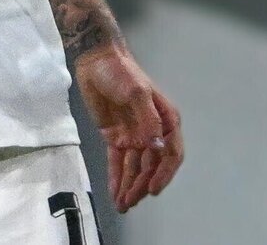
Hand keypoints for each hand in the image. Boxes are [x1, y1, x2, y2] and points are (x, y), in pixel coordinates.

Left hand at [74, 44, 183, 212]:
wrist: (96, 62)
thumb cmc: (121, 72)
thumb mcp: (137, 92)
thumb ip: (147, 120)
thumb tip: (155, 147)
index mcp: (165, 120)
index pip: (171, 153)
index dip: (164, 173)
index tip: (153, 189)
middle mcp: (152, 131)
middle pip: (152, 165)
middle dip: (143, 185)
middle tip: (131, 201)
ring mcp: (133, 136)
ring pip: (135, 168)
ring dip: (131, 187)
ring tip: (123, 205)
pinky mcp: (115, 137)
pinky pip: (118, 162)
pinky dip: (117, 178)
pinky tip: (115, 194)